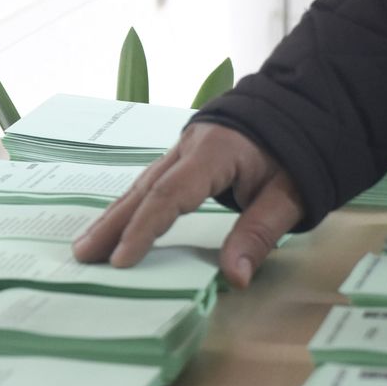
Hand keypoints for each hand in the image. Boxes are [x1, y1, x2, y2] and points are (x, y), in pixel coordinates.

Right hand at [71, 124, 303, 288]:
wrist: (302, 107)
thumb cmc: (298, 151)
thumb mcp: (289, 195)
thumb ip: (259, 234)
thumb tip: (235, 278)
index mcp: (214, 152)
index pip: (170, 195)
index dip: (143, 229)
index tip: (121, 260)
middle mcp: (189, 147)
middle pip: (144, 190)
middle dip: (112, 225)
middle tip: (84, 255)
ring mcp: (182, 149)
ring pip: (141, 185)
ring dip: (114, 217)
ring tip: (86, 246)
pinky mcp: (183, 156)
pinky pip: (150, 182)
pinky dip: (129, 205)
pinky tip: (113, 224)